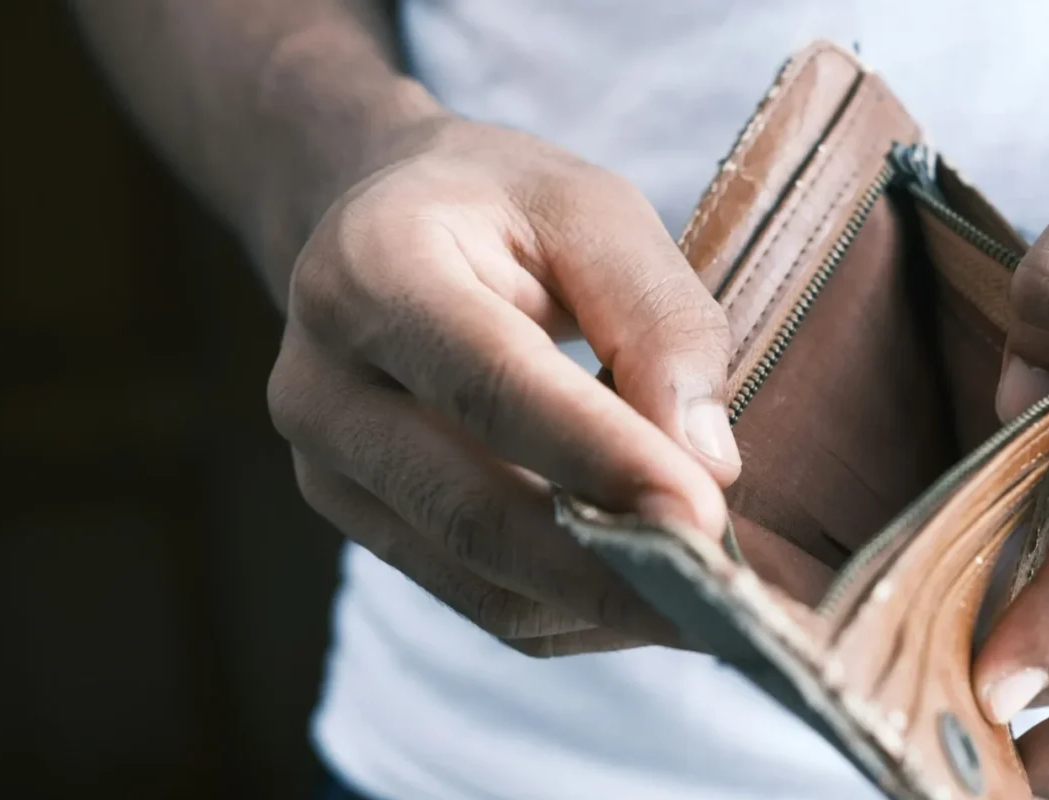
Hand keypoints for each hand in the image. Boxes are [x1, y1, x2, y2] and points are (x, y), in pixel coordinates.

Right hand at [269, 117, 755, 655]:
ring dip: (602, 604)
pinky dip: (574, 612)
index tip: (704, 515)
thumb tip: (708, 463)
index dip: (600, 459)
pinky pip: (478, 601)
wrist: (381, 226)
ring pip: (477, 579)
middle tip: (725, 596)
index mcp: (374, 269)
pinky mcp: (360, 524)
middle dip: (609, 567)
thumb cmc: (503, 209)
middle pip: (472, 511)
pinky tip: (648, 592)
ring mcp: (327, 468)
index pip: (491, 385)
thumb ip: (658, 320)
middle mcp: (324, 382)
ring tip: (708, 603)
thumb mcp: (595, 212)